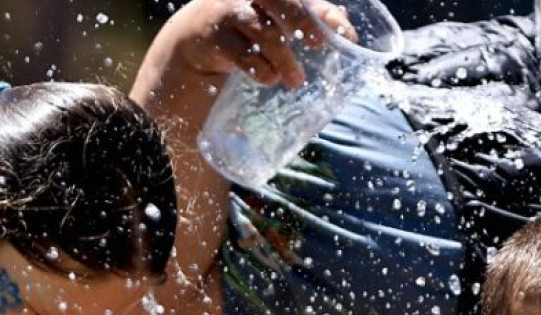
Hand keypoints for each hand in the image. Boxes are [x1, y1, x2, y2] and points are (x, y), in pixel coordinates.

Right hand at [169, 0, 354, 87]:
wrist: (194, 40)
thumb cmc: (244, 25)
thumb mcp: (274, 17)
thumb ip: (307, 16)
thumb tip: (343, 24)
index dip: (324, 12)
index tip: (346, 34)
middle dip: (303, 23)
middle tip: (317, 45)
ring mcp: (227, 10)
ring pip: (264, 31)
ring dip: (284, 59)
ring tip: (296, 79)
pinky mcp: (213, 35)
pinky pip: (244, 54)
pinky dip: (262, 69)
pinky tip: (269, 78)